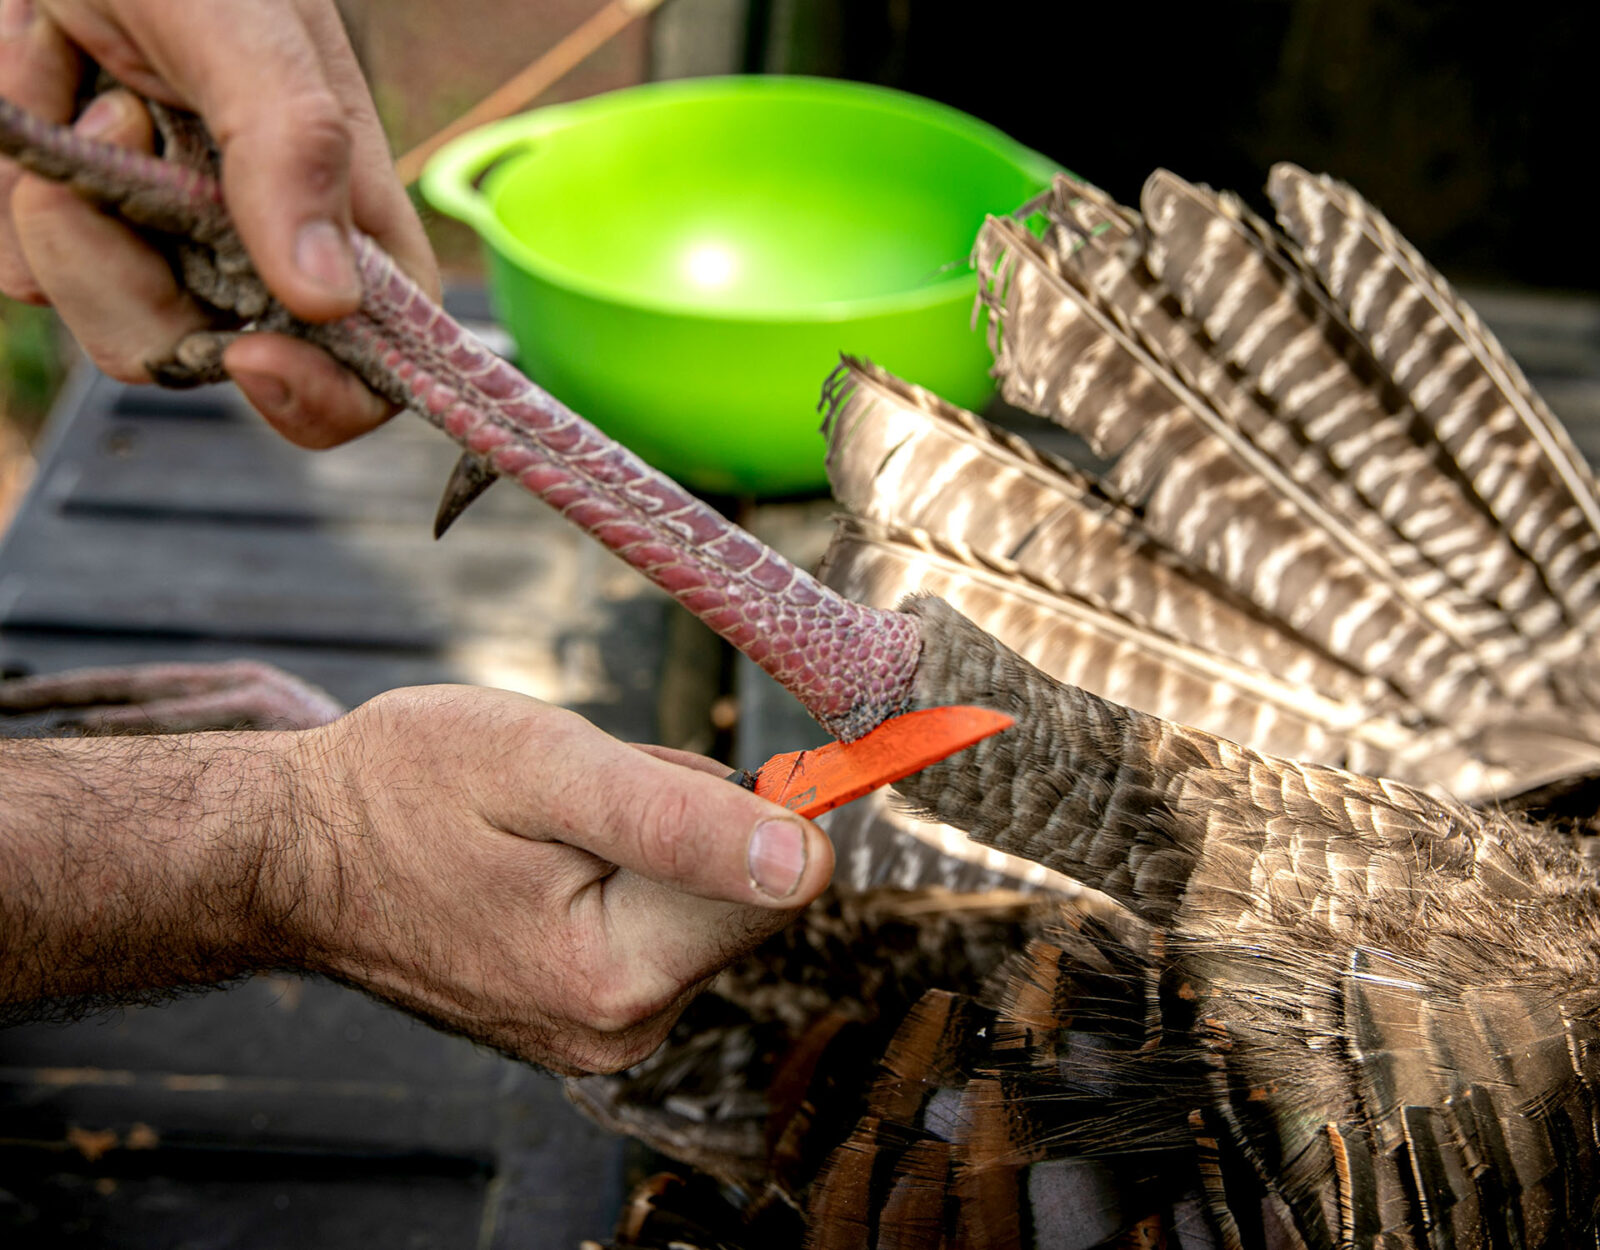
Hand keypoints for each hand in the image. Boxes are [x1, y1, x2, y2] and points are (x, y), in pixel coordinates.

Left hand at [0, 0, 437, 446]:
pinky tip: (33, 84)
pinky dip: (9, 195)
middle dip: (131, 272)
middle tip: (107, 125)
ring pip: (108, 322)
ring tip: (63, 76)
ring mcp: (163, 239)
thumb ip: (295, 146)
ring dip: (57, 215)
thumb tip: (330, 300)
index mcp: (342, 209)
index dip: (329, 392)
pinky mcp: (80, 223)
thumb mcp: (243, 22)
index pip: (375, 361)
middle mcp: (256, 242)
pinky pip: (29, 276)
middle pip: (210, 355)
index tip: (251, 357)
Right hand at [283, 687, 834, 1073]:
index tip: (665, 769)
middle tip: (578, 790)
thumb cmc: (403, 790)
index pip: (779, 886)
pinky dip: (619, 866)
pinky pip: (648, 919)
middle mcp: (619, 1030)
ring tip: (545, 819)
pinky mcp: (579, 1011)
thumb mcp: (547, 769)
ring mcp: (595, 1030)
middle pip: (737, 897)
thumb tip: (813, 866)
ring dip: (648, 836)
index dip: (751, 803)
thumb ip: (684, 821)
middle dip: (681, 817)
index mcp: (618, 977)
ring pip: (693, 901)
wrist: (295, 850)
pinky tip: (545, 848)